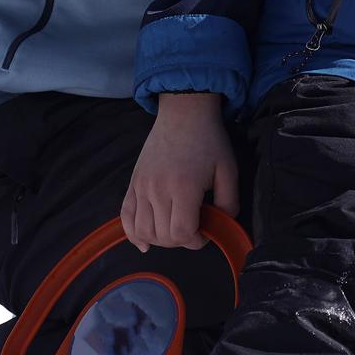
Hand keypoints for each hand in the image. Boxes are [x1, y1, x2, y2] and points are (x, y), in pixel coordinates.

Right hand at [123, 93, 238, 250]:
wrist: (184, 111)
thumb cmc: (209, 140)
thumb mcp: (229, 170)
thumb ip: (229, 202)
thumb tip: (222, 226)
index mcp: (183, 187)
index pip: (182, 233)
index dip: (196, 241)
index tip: (206, 232)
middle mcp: (158, 189)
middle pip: (163, 236)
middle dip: (181, 241)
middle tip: (194, 229)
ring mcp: (141, 186)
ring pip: (143, 230)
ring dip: (161, 240)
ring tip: (175, 230)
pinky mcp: (133, 183)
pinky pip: (125, 217)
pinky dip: (133, 234)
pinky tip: (144, 243)